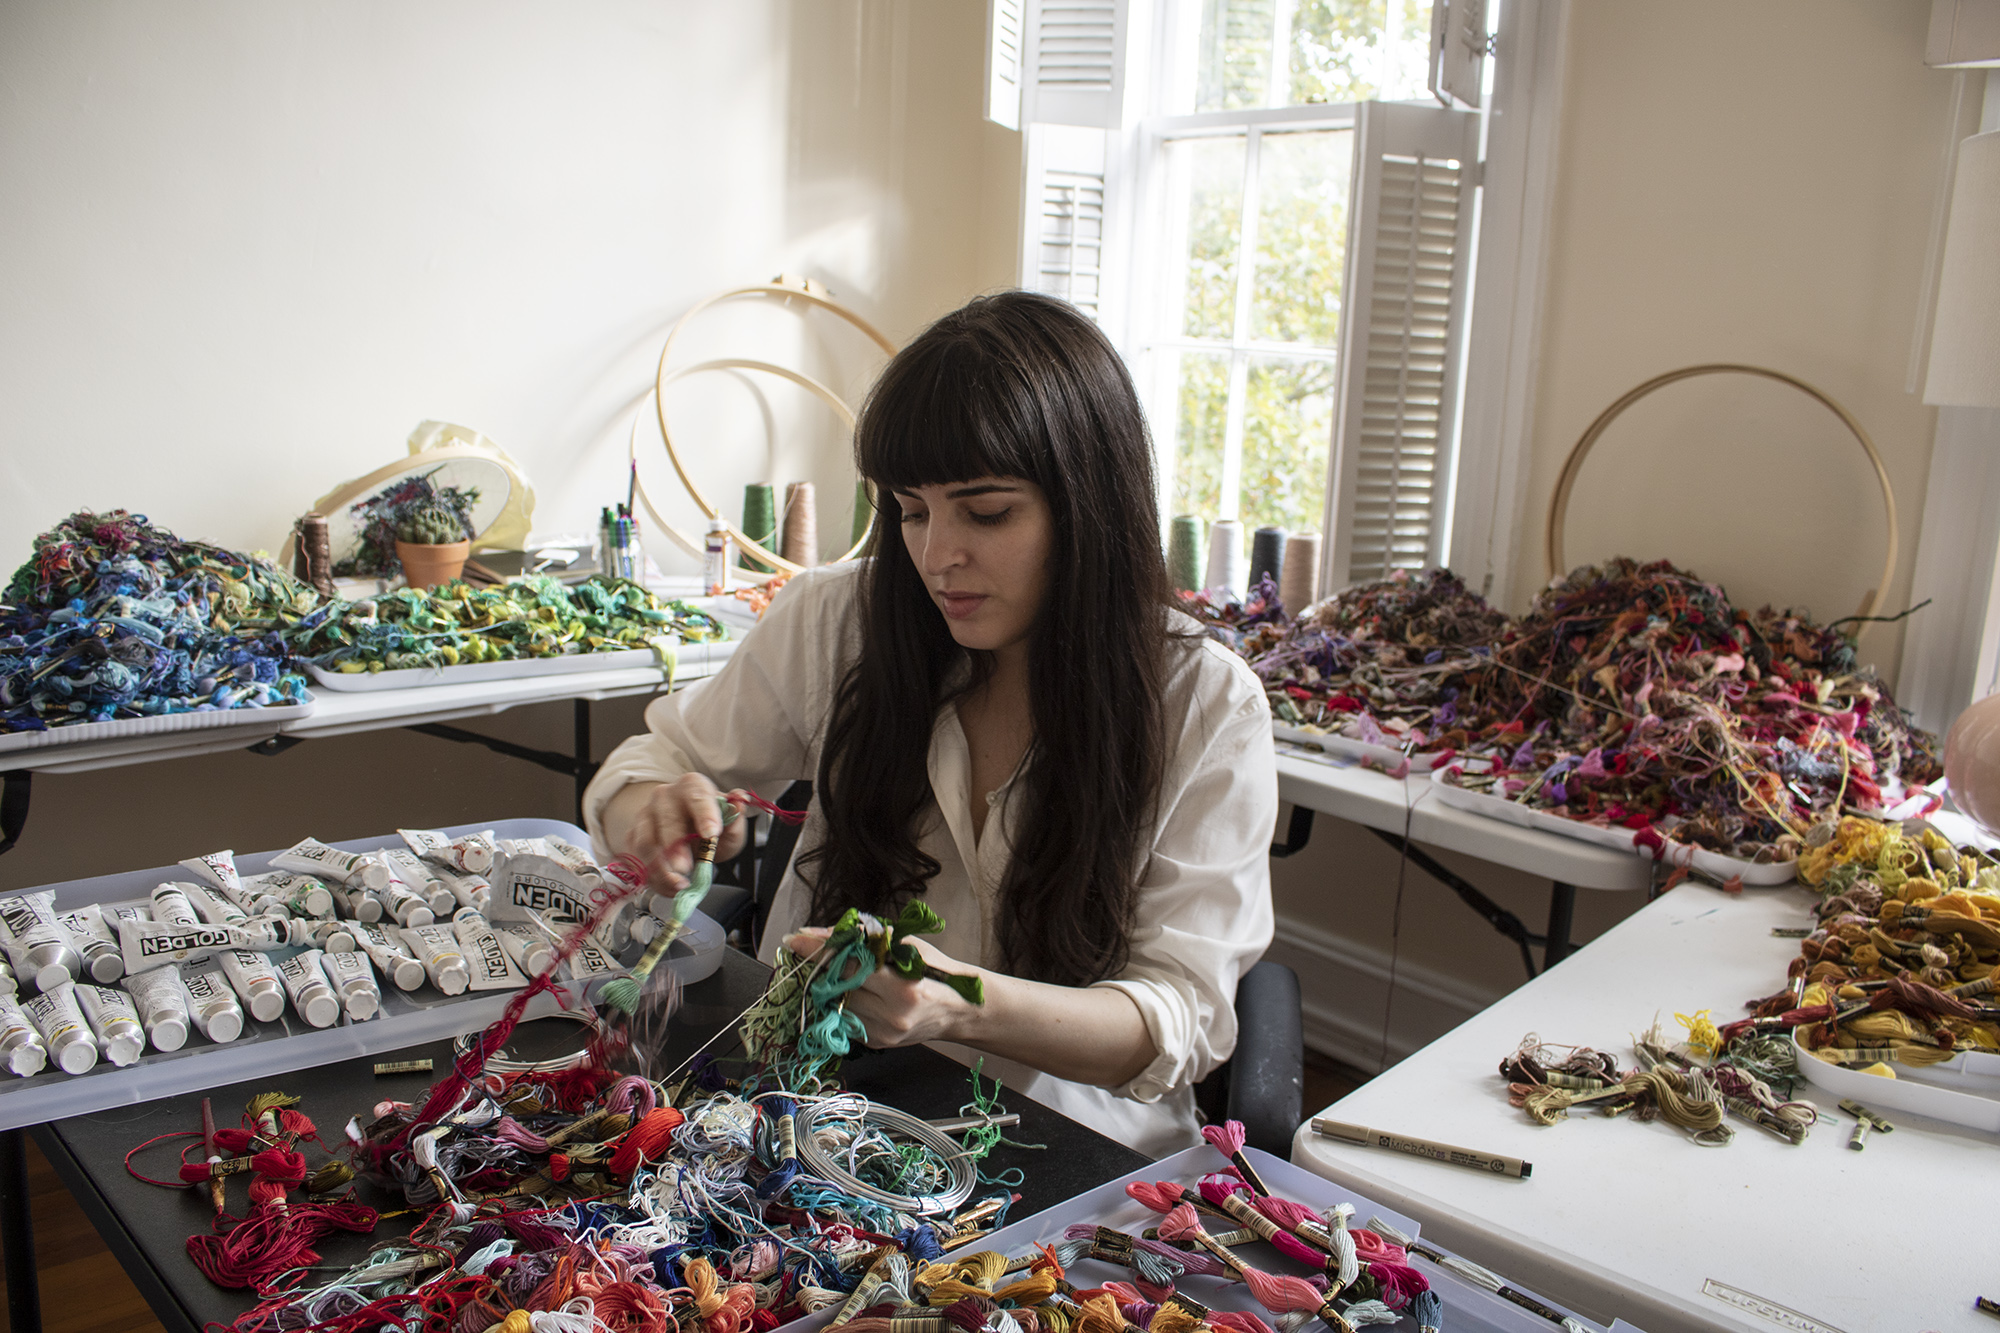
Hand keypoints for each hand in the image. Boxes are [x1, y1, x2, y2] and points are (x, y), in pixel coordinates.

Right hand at [616, 774, 750, 890]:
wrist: (686, 830)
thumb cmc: (709, 826)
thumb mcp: (730, 826)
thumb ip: (736, 821)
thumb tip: (739, 804)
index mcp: (693, 786)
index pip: (698, 796)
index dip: (705, 814)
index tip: (712, 834)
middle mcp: (665, 796)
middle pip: (668, 821)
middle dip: (675, 848)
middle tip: (684, 869)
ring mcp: (645, 815)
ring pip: (646, 842)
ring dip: (660, 868)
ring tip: (678, 885)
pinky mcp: (633, 835)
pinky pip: (636, 858)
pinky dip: (651, 877)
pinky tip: (668, 887)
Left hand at [784, 928, 979, 1048]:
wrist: (959, 1012)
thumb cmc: (935, 972)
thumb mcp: (906, 946)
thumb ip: (864, 939)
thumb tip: (821, 933)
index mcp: (903, 987)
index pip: (849, 965)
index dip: (819, 951)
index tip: (795, 940)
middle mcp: (891, 1015)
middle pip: (837, 987)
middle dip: (819, 967)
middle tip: (804, 950)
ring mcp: (883, 1034)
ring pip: (836, 1005)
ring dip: (826, 985)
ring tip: (823, 968)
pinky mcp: (877, 1043)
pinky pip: (845, 1018)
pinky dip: (840, 1001)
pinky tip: (843, 988)